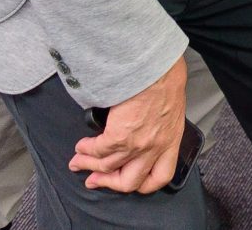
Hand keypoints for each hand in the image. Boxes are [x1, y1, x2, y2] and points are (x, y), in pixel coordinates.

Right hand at [70, 54, 185, 193]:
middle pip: (130, 182)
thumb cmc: (166, 77)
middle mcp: (155, 146)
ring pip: (108, 167)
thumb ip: (161, 121)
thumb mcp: (172, 105)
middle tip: (94, 179)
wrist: (157, 67)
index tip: (127, 182)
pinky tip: (81, 146)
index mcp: (171, 139)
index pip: (161, 175)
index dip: (142, 185)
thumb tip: (147, 122)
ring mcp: (138, 144)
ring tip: (79, 160)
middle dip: (109, 183)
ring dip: (89, 165)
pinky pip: (98, 151)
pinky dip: (86, 150)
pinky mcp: (120, 136)